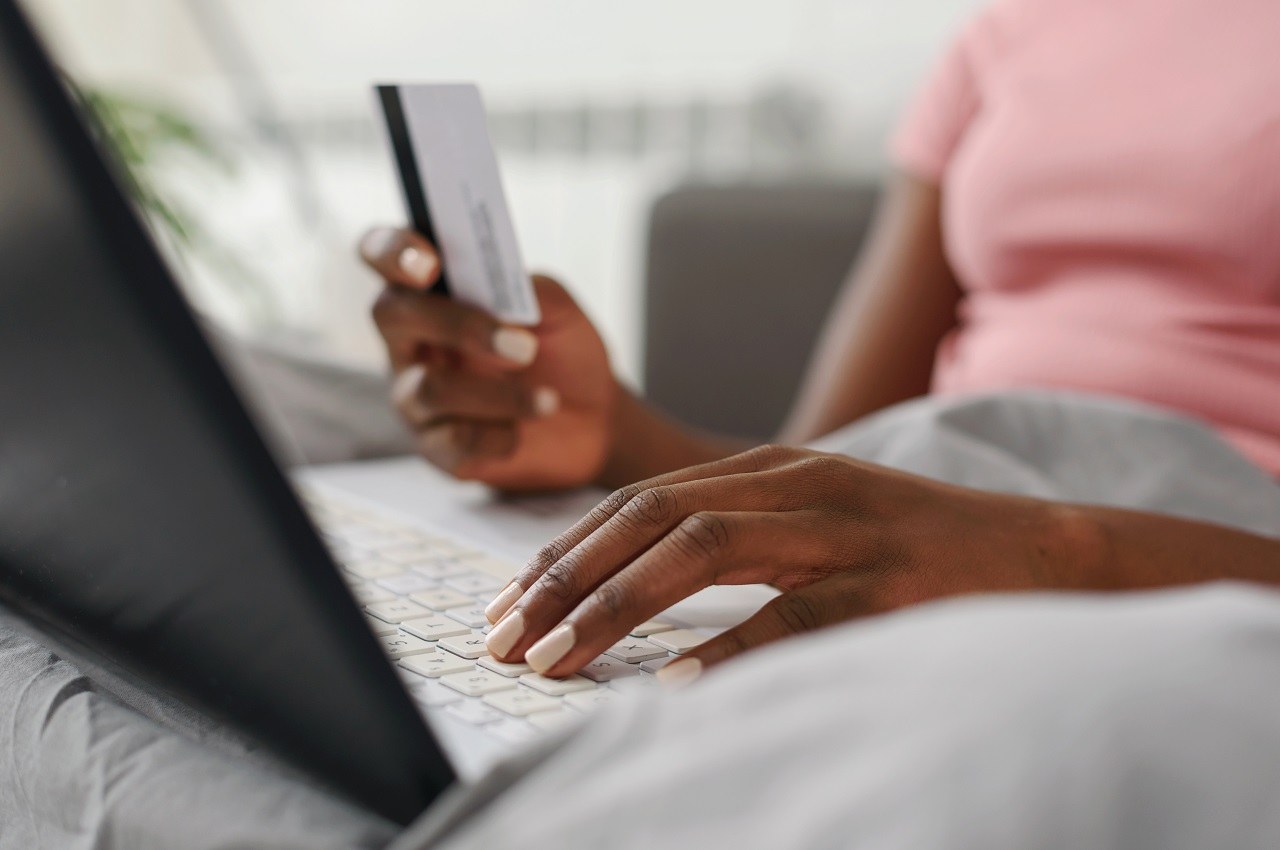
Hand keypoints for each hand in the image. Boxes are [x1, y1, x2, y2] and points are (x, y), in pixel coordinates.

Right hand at [361, 227, 616, 490]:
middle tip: (524, 345)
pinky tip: (526, 432)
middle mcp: (409, 340)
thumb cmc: (561, 351)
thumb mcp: (559, 309)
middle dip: (457, 325)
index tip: (431, 263)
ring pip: (430, 388)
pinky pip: (454, 439)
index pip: (383, 255)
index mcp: (432, 291)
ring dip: (500, 394)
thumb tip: (508, 291)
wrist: (592, 418)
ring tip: (549, 400)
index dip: (393, 251)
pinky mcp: (434, 447)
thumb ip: (531, 289)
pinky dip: (502, 435)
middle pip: (392, 314)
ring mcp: (415, 396)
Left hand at [482, 445, 1086, 681]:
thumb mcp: (817, 525)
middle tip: (502, 636)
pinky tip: (673, 684)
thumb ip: (738, 541)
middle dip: (564, 576)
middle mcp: (797, 482)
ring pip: (704, 547)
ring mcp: (844, 526)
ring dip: (615, 604)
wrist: (1047, 550)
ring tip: (554, 657)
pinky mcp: (889, 580)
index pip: (640, 499)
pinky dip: (728, 646)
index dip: (564, 548)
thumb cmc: (919, 550)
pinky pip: (796, 611)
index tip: (507, 601)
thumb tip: (639, 595)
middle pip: (651, 514)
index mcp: (773, 468)